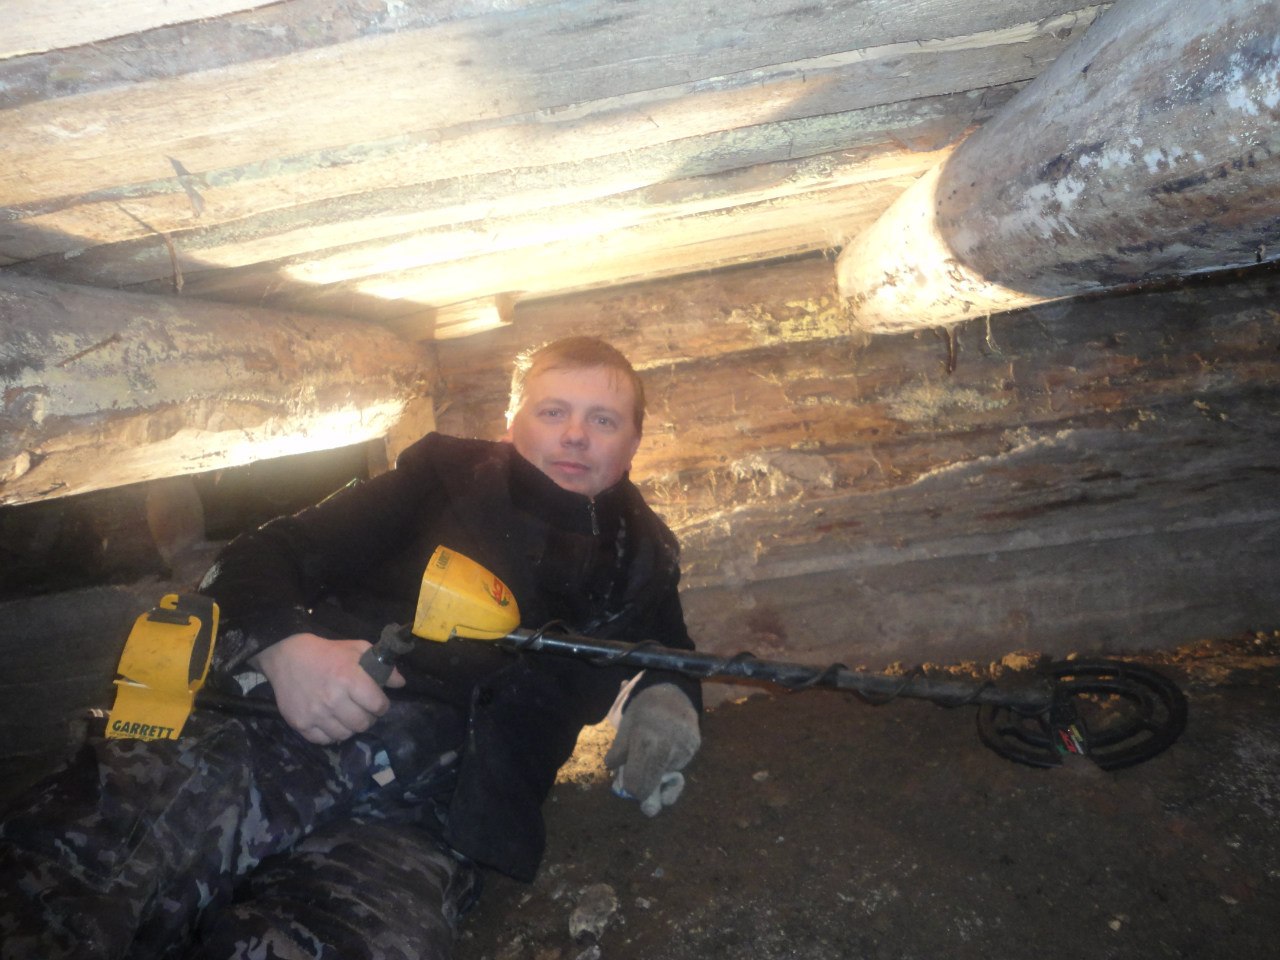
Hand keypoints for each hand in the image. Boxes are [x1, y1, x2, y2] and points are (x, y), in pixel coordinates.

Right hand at [251, 632, 404, 744]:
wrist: (288, 657)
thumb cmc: (328, 652)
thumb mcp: (357, 650)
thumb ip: (382, 667)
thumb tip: (400, 683)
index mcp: (349, 678)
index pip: (377, 705)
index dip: (382, 706)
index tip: (379, 703)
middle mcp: (333, 699)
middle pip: (363, 724)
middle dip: (368, 718)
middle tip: (364, 711)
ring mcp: (316, 713)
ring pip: (345, 734)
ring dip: (350, 727)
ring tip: (348, 717)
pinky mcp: (300, 723)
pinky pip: (324, 740)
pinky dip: (331, 734)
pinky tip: (331, 722)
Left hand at [604, 683, 699, 816]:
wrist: (671, 691)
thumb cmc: (642, 710)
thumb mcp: (624, 728)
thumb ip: (619, 755)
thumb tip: (619, 781)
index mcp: (645, 742)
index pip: (637, 785)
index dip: (630, 787)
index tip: (627, 780)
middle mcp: (667, 749)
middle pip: (652, 788)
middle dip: (644, 787)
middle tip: (639, 776)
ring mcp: (684, 750)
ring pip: (666, 777)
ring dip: (658, 772)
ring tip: (655, 750)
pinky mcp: (694, 749)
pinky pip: (678, 766)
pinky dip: (669, 763)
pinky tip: (667, 747)